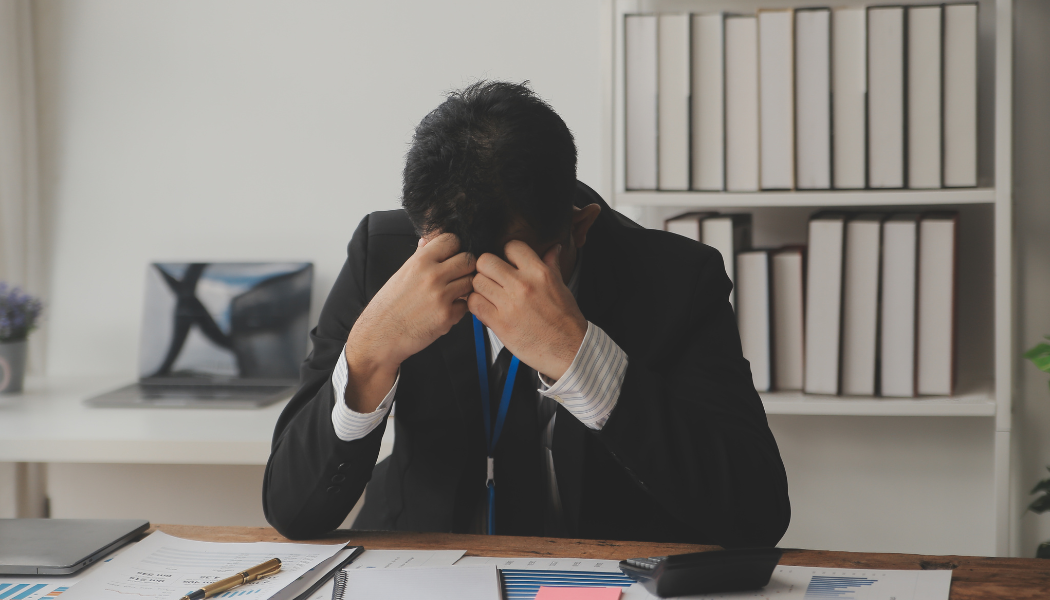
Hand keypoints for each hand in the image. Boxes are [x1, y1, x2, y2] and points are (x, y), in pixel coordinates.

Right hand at [343, 233, 474, 410]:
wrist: (379, 334)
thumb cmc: (389, 305)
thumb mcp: (401, 274)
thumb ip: (420, 257)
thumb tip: (428, 241)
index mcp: (420, 261)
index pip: (452, 240)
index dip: (454, 249)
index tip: (451, 257)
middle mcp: (433, 276)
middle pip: (469, 260)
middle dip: (465, 268)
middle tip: (457, 277)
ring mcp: (442, 296)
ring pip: (471, 282)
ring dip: (465, 288)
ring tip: (451, 294)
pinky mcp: (447, 316)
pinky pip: (467, 306)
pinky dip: (460, 308)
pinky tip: (445, 310)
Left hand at [468, 240, 586, 380]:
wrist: (570, 349)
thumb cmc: (566, 320)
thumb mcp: (561, 287)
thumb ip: (551, 265)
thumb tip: (552, 249)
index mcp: (539, 273)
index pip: (511, 246)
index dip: (506, 254)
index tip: (507, 263)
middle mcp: (523, 285)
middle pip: (485, 261)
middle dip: (486, 269)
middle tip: (492, 279)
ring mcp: (510, 304)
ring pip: (477, 282)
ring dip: (480, 289)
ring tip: (490, 296)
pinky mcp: (500, 323)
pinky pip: (474, 304)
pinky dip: (477, 305)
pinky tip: (487, 309)